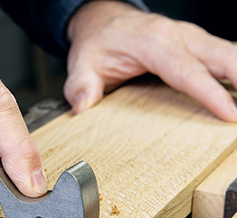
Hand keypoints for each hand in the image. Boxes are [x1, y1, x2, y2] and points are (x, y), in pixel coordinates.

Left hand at [64, 1, 236, 121]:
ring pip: (228, 54)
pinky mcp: (194, 45)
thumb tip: (82, 107)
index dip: (210, 93)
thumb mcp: (81, 65)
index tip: (229, 114)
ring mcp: (189, 38)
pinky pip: (222, 57)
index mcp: (152, 42)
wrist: (102, 21)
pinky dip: (235, 72)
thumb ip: (80, 87)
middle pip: (222, 57)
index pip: (187, 71)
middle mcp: (177, 36)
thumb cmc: (96, 43)